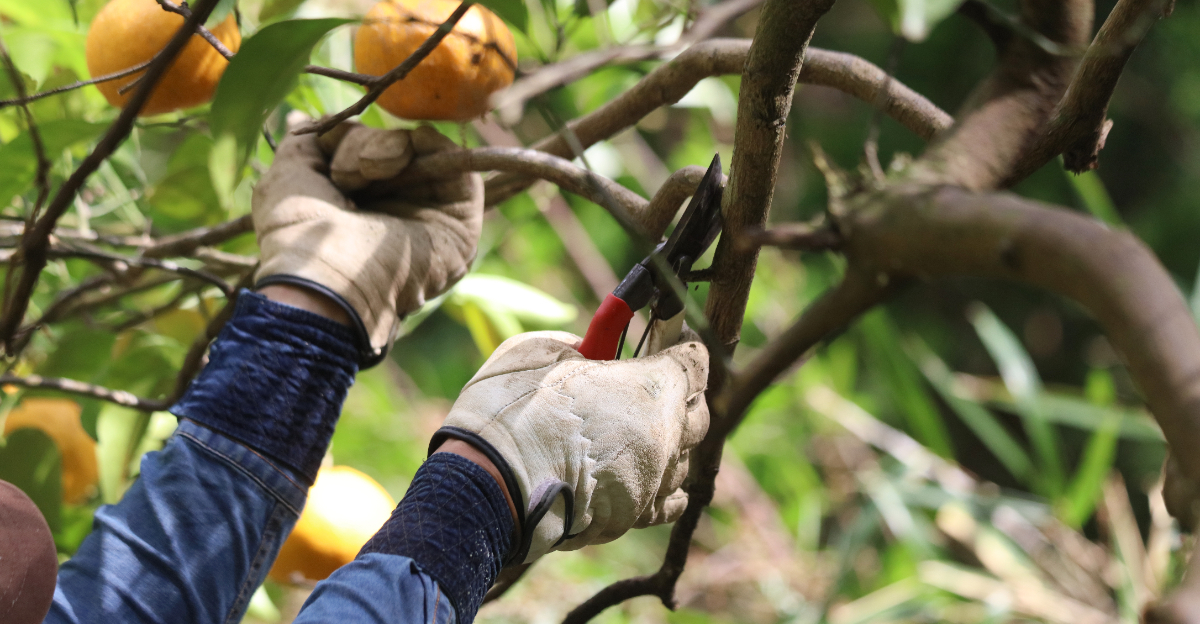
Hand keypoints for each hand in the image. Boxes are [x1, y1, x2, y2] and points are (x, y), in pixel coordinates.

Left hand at [252, 121, 482, 364]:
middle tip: (345, 178)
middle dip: (364, 147)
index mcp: (359, 209)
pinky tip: (403, 157)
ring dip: (388, 148)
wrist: (325, 276)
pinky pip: (459, 164)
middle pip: (393, 147)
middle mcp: (398, 213)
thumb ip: (307, 143)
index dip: (345, 142)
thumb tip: (301, 120)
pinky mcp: (461, 224)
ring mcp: (431, 218)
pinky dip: (430, 146)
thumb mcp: (289, 176)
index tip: (325, 166)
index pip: (366, 149)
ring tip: (365, 175)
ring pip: (422, 152)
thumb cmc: (298, 236)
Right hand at [432, 330, 709, 563]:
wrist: (490, 485)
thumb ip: (583, 346)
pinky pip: (671, 499)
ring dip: (669, 439)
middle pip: (697, 411)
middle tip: (646, 382)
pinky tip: (648, 471)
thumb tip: (594, 351)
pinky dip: (664, 482)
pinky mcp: (635, 517)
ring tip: (633, 429)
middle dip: (679, 393)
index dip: (681, 347)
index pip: (695, 362)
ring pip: (684, 455)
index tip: (667, 340)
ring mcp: (655, 480)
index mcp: (651, 388)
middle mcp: (666, 436)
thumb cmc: (513, 410)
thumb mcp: (542, 350)